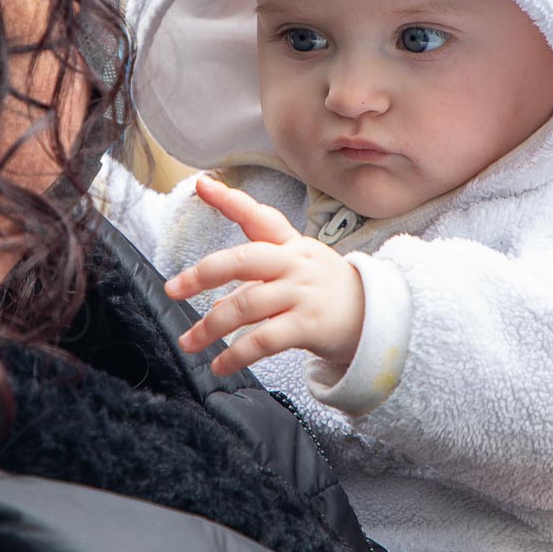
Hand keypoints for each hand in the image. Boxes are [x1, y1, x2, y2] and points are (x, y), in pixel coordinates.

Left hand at [166, 176, 365, 377]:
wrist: (378, 319)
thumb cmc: (327, 293)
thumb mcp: (297, 272)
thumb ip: (256, 280)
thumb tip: (215, 303)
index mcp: (291, 245)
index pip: (259, 217)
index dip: (230, 200)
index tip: (201, 186)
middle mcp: (295, 264)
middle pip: (243, 259)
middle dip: (203, 274)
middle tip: (174, 289)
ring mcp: (302, 293)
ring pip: (246, 305)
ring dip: (210, 327)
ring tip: (189, 342)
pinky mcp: (309, 325)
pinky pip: (264, 339)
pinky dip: (236, 354)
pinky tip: (220, 365)